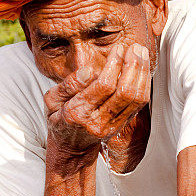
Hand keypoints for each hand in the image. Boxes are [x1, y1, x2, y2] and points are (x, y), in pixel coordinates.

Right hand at [44, 42, 150, 157]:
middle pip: (124, 93)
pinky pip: (139, 105)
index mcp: (78, 113)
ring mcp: (112, 125)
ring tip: (142, 55)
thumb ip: (68, 85)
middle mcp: (98, 121)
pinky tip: (142, 70)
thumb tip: (88, 71)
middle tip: (135, 48)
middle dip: (133, 67)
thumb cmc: (60, 118)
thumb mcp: (51, 101)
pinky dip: (144, 85)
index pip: (103, 86)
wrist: (71, 146)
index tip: (118, 49)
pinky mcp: (122, 125)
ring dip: (142, 74)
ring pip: (135, 99)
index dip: (115, 65)